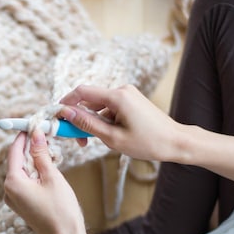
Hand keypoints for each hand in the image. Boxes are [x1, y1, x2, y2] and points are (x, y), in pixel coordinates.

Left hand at [3, 130, 84, 233]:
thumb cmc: (61, 210)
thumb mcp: (52, 177)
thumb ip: (41, 154)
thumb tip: (36, 134)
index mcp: (12, 182)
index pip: (14, 151)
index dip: (24, 135)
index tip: (34, 123)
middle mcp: (8, 191)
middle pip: (17, 160)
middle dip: (31, 147)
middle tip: (46, 135)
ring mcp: (14, 199)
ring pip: (22, 171)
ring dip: (35, 160)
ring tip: (52, 152)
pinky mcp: (22, 205)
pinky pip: (25, 182)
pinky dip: (36, 173)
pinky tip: (49, 169)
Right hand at [59, 85, 182, 161]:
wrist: (177, 142)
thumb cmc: (148, 142)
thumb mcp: (113, 137)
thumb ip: (87, 124)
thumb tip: (67, 113)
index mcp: (117, 96)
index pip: (82, 92)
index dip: (66, 103)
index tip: (57, 117)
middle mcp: (122, 90)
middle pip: (89, 100)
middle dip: (80, 118)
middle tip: (78, 140)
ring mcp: (128, 95)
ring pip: (99, 106)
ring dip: (92, 122)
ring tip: (97, 142)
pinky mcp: (131, 101)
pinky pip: (110, 109)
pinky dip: (104, 121)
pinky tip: (110, 136)